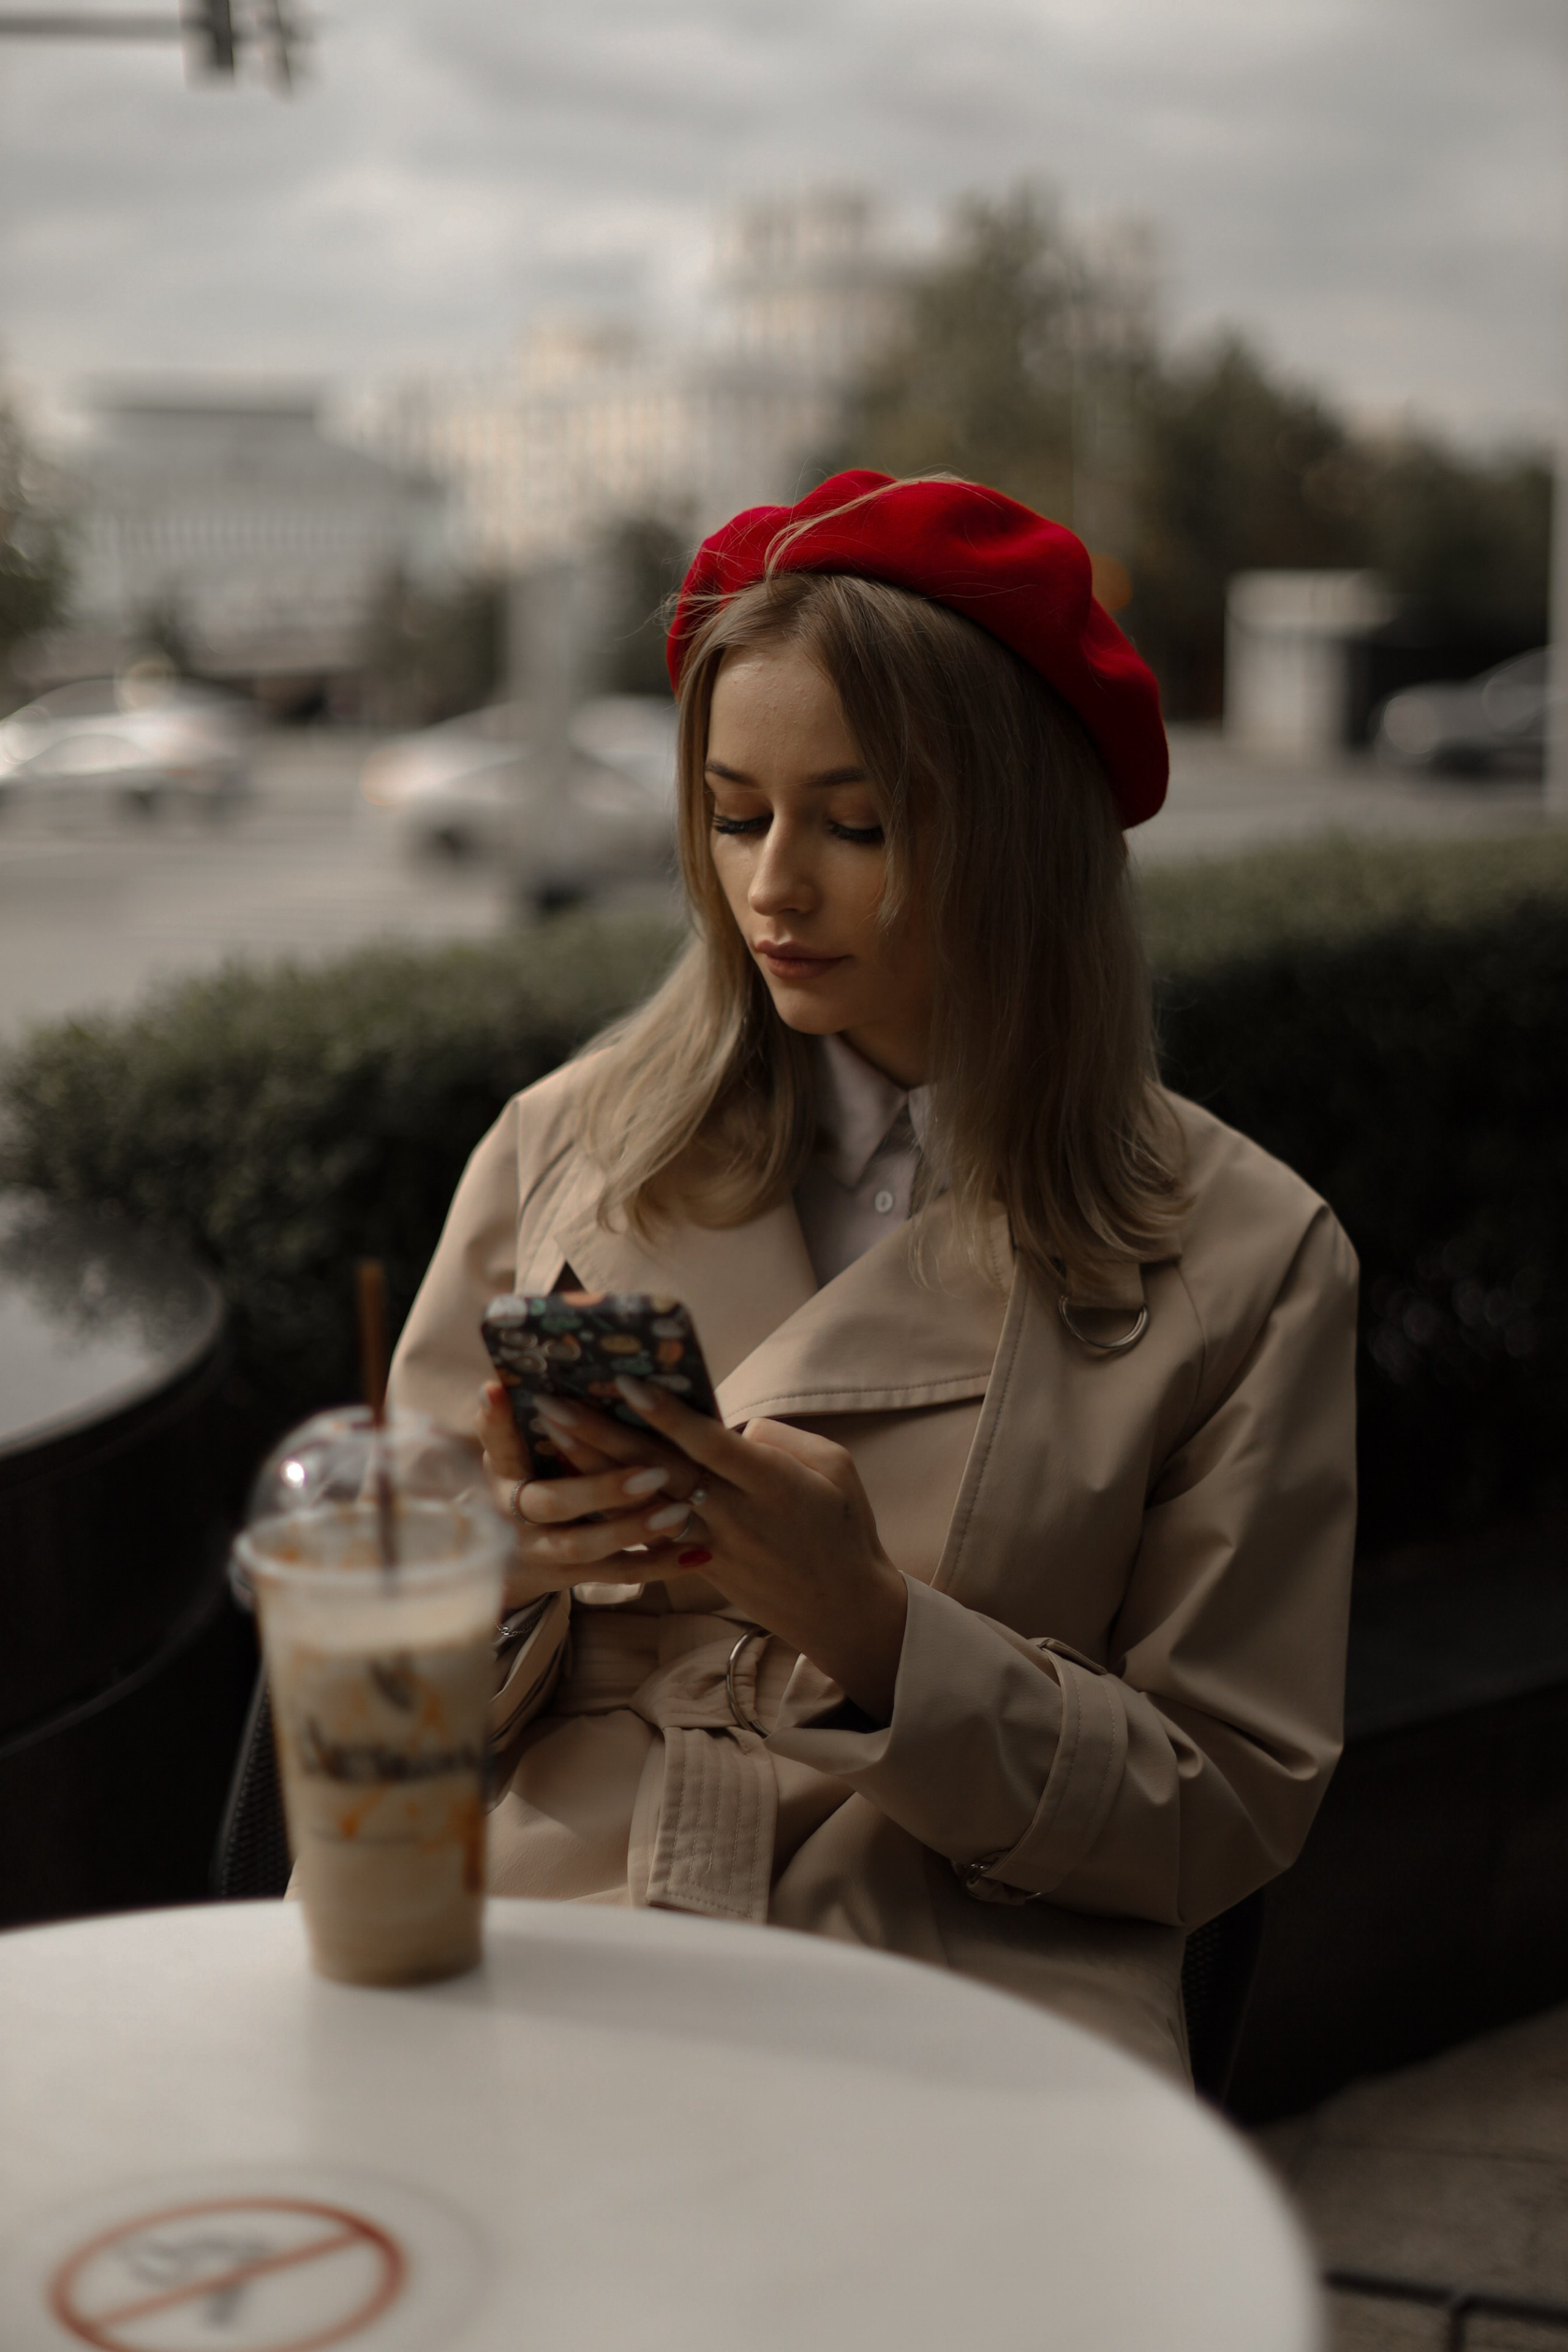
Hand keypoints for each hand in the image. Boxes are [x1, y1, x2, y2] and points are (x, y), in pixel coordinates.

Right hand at [475, 1380, 703, 1607]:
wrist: (508, 1556)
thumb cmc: (523, 1479)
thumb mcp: (513, 1451)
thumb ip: (515, 1422)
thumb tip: (505, 1378)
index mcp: (501, 1472)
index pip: (499, 1444)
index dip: (496, 1421)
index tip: (497, 1390)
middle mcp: (515, 1515)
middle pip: (553, 1503)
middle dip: (602, 1489)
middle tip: (653, 1472)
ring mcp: (543, 1552)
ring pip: (586, 1546)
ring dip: (634, 1530)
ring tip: (680, 1512)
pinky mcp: (573, 1576)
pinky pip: (617, 1573)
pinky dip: (657, 1565)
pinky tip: (697, 1554)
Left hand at [512, 1376, 909, 1722]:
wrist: (843, 1609)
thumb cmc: (844, 1529)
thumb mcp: (837, 1470)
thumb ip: (783, 1439)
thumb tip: (734, 1425)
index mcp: (770, 1484)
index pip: (708, 1445)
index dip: (665, 1415)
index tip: (623, 1382)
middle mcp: (733, 1516)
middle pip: (658, 1470)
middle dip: (602, 1435)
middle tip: (551, 1402)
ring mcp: (711, 1546)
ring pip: (642, 1504)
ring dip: (594, 1471)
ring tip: (549, 1437)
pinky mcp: (699, 1567)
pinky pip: (650, 1535)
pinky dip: (612, 1509)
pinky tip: (576, 1486)